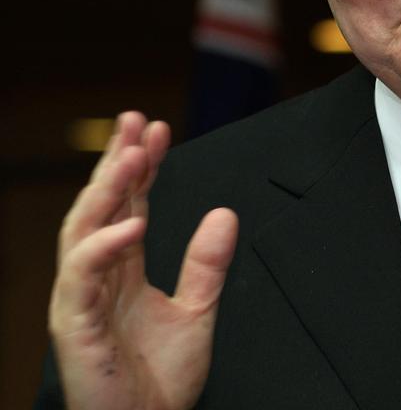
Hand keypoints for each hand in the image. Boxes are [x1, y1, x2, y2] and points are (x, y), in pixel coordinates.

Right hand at [48, 111, 238, 409]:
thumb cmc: (158, 381)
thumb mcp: (197, 311)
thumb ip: (207, 264)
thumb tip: (225, 213)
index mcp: (120, 273)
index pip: (126, 206)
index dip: (140, 167)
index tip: (157, 129)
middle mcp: (95, 280)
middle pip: (99, 208)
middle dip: (115, 163)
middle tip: (133, 121)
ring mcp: (79, 301)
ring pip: (82, 232)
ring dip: (106, 191)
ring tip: (131, 156)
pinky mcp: (74, 328)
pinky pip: (81, 279)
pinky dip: (103, 246)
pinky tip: (131, 222)